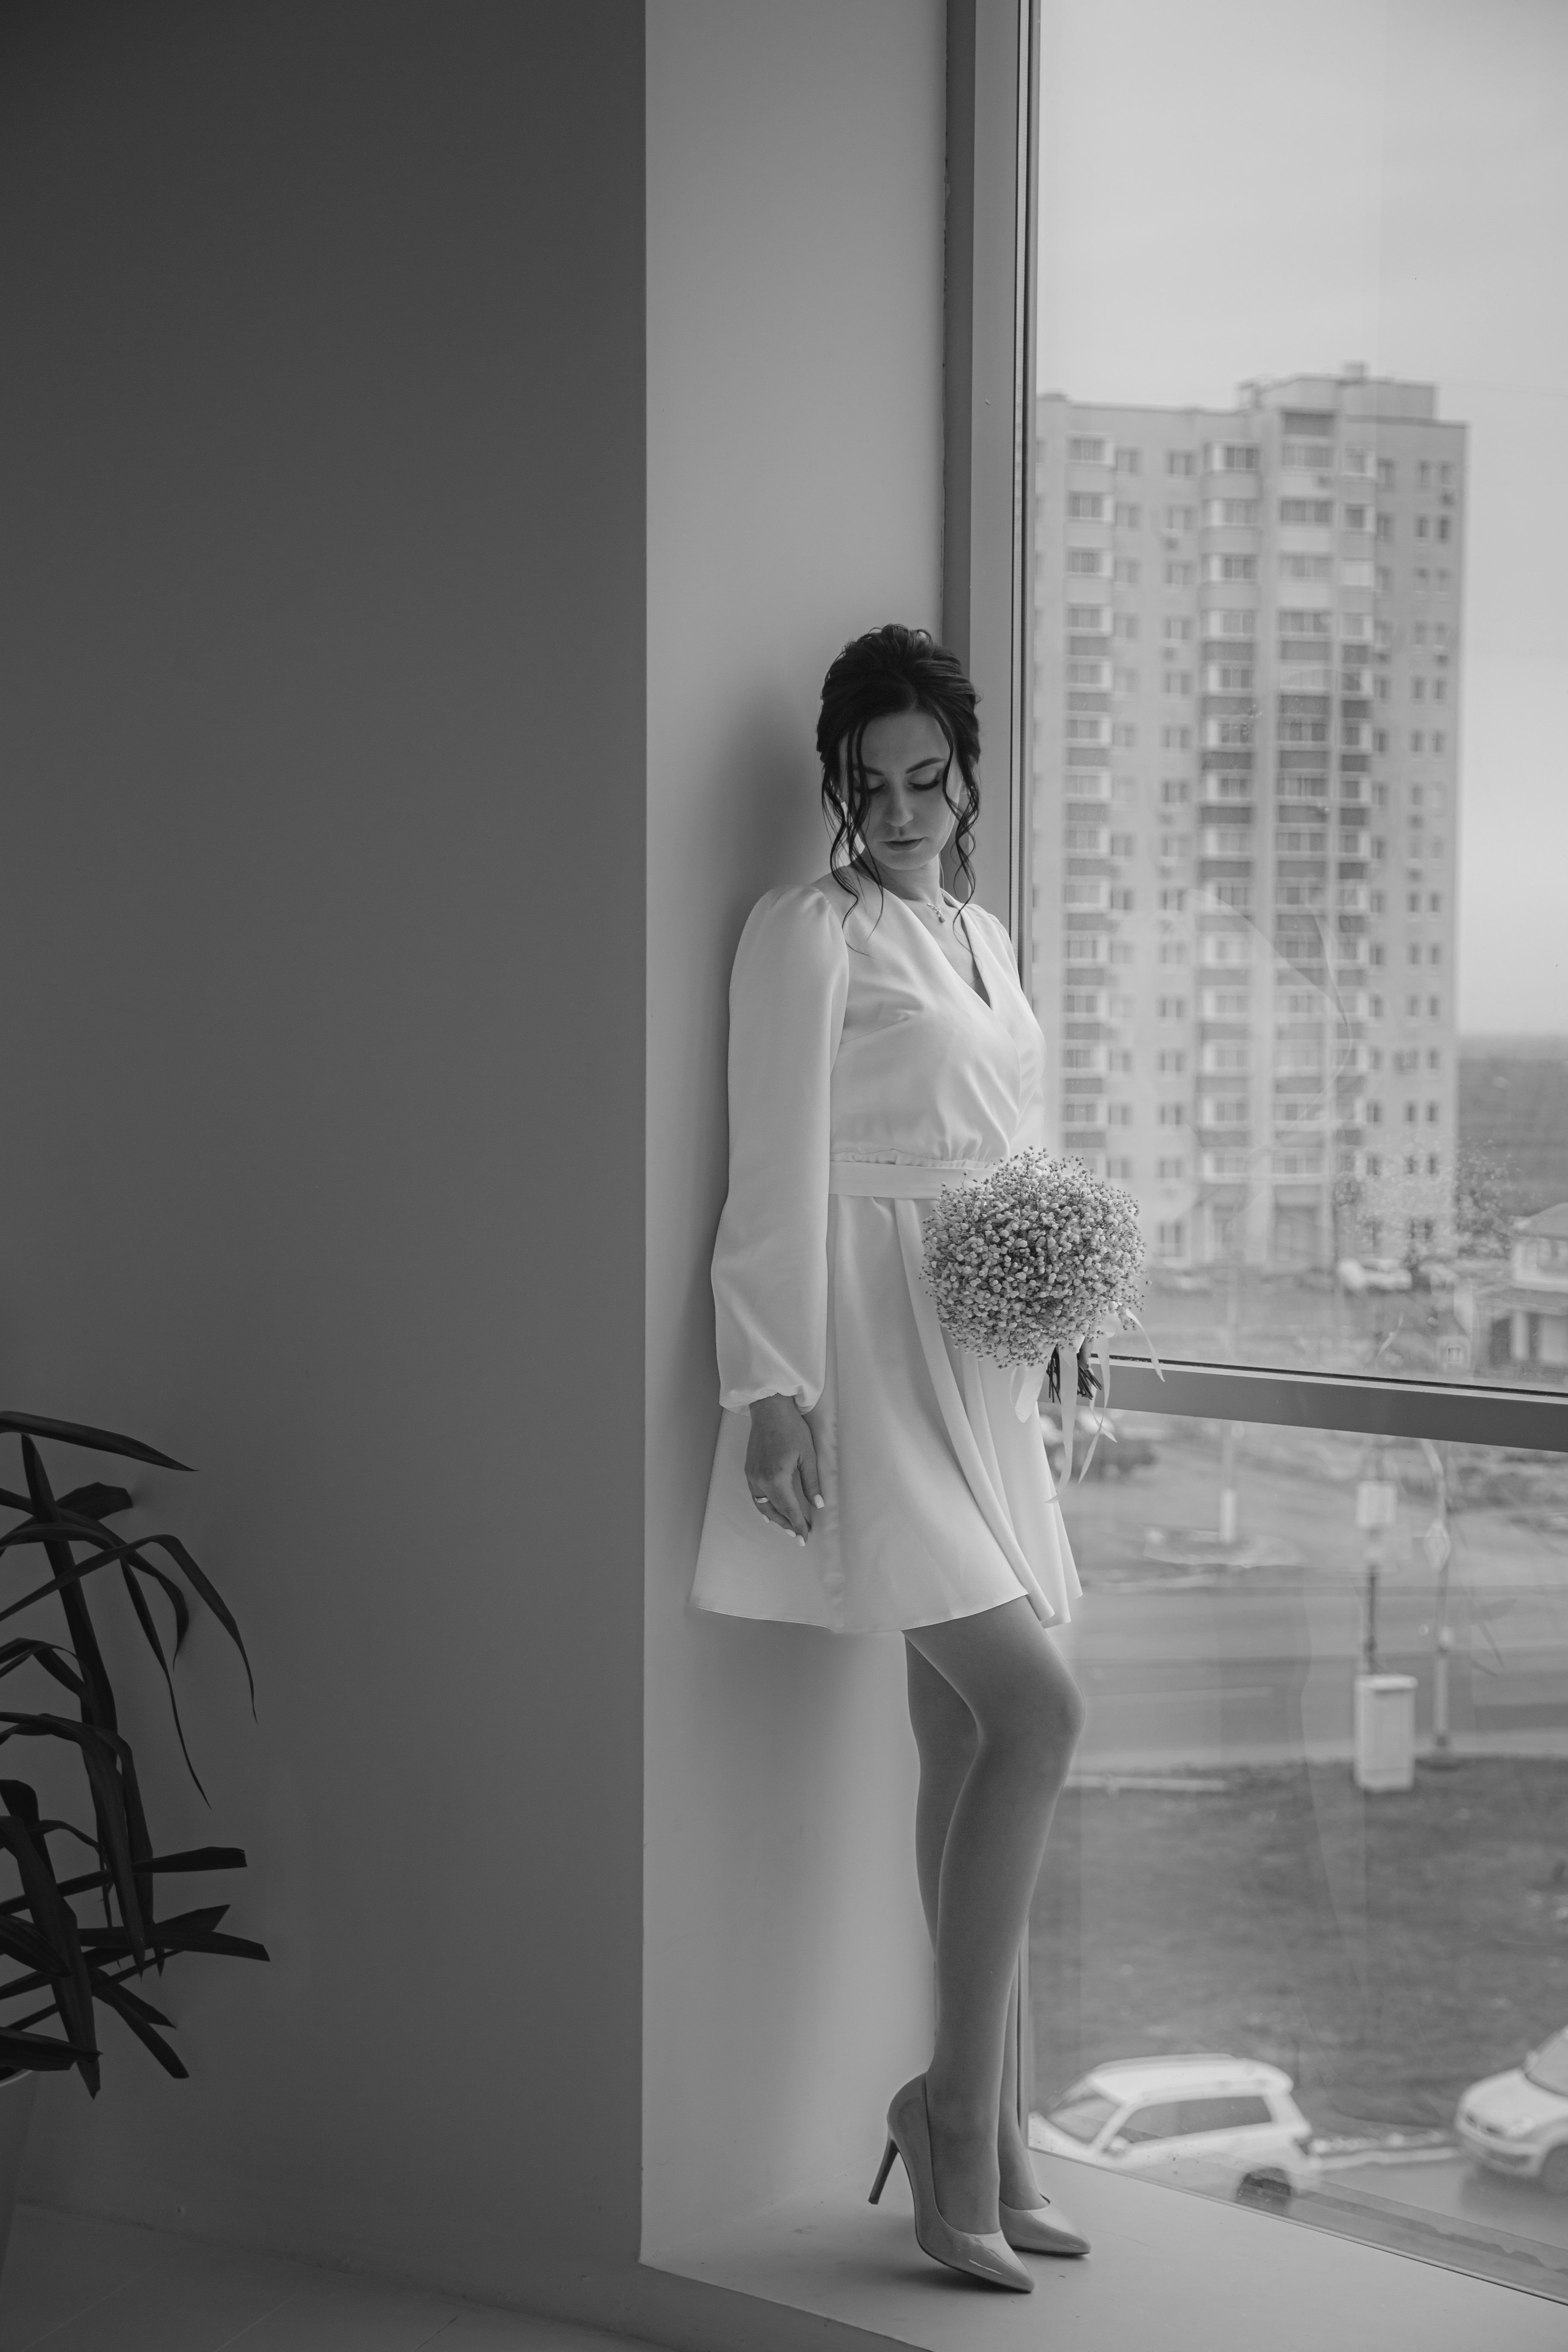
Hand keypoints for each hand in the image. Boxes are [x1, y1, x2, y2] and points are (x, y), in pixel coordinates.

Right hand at [745, 1395, 823, 1543]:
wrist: (769, 1410)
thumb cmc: (792, 1428)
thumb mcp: (808, 1455)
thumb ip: (812, 1482)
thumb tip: (818, 1504)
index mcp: (777, 1478)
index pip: (790, 1509)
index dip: (798, 1524)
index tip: (806, 1537)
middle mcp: (761, 1480)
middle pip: (775, 1510)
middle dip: (787, 1524)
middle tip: (799, 1535)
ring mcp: (752, 1476)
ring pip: (763, 1506)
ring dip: (775, 1518)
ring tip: (787, 1526)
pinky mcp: (749, 1470)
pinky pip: (755, 1496)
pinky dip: (763, 1507)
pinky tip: (769, 1513)